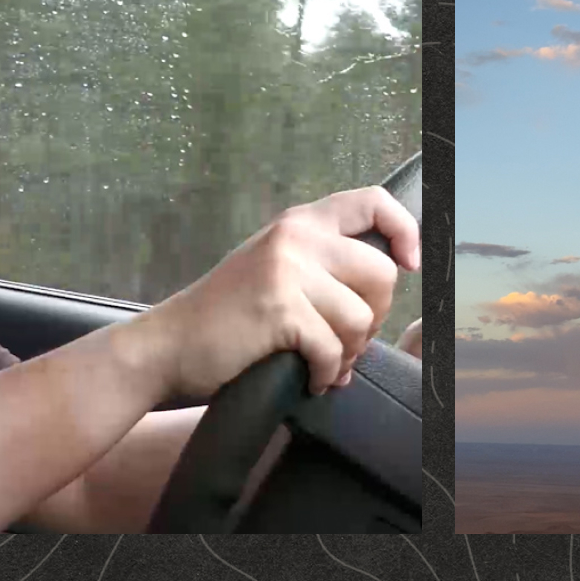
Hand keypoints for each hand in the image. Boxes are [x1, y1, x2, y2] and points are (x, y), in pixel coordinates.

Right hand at [129, 186, 421, 399]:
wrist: (168, 346)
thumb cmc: (225, 317)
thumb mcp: (273, 269)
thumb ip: (322, 267)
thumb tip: (388, 285)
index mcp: (299, 222)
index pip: (372, 201)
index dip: (404, 231)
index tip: (410, 264)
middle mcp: (296, 237)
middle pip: (382, 274)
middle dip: (373, 319)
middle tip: (346, 342)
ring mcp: (287, 270)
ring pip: (360, 318)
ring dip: (349, 353)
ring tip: (325, 364)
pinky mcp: (279, 309)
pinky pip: (333, 350)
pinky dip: (327, 375)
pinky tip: (311, 379)